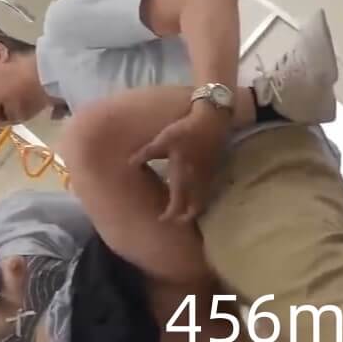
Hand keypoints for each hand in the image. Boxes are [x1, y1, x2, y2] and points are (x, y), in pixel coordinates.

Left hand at [131, 101, 232, 223]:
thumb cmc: (185, 131)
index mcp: (182, 177)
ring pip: (203, 202)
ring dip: (193, 210)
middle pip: (193, 209)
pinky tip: (194, 195)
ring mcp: (207, 178)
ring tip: (185, 212)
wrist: (211, 121)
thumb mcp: (163, 140)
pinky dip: (200, 199)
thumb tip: (129, 163)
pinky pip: (207, 192)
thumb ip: (146, 153)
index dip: (170, 214)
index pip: (177, 204)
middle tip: (175, 220)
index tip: (161, 218)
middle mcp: (196, 182)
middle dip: (184, 217)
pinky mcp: (213, 172)